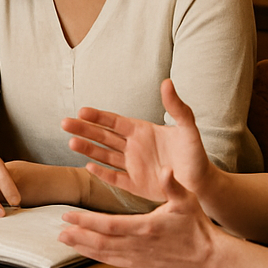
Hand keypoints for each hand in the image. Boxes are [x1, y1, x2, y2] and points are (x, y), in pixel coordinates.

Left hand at [57, 166, 217, 267]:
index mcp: (146, 227)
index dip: (87, 221)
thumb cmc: (197, 225)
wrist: (209, 255)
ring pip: (105, 254)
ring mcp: (140, 258)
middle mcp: (139, 245)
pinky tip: (86, 252)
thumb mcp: (187, 200)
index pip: (110, 225)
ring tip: (65, 240)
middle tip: (58, 230)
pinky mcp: (142, 265)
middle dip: (78, 236)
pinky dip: (97, 257)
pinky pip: (114, 262)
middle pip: (101, 242)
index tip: (69, 215)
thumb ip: (173, 185)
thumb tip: (165, 169)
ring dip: (83, 247)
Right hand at [61, 80, 213, 202]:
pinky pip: (115, 178)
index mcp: (141, 131)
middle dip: (84, 129)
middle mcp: (133, 147)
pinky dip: (102, 173)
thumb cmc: (196, 156)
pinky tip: (89, 166)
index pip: (114, 122)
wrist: (202, 185)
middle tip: (64, 123)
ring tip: (71, 143)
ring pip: (104, 156)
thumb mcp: (188, 129)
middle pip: (103, 136)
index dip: (98, 116)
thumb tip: (167, 82)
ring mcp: (132, 166)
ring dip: (88, 149)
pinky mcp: (135, 185)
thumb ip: (176, 107)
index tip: (81, 111)